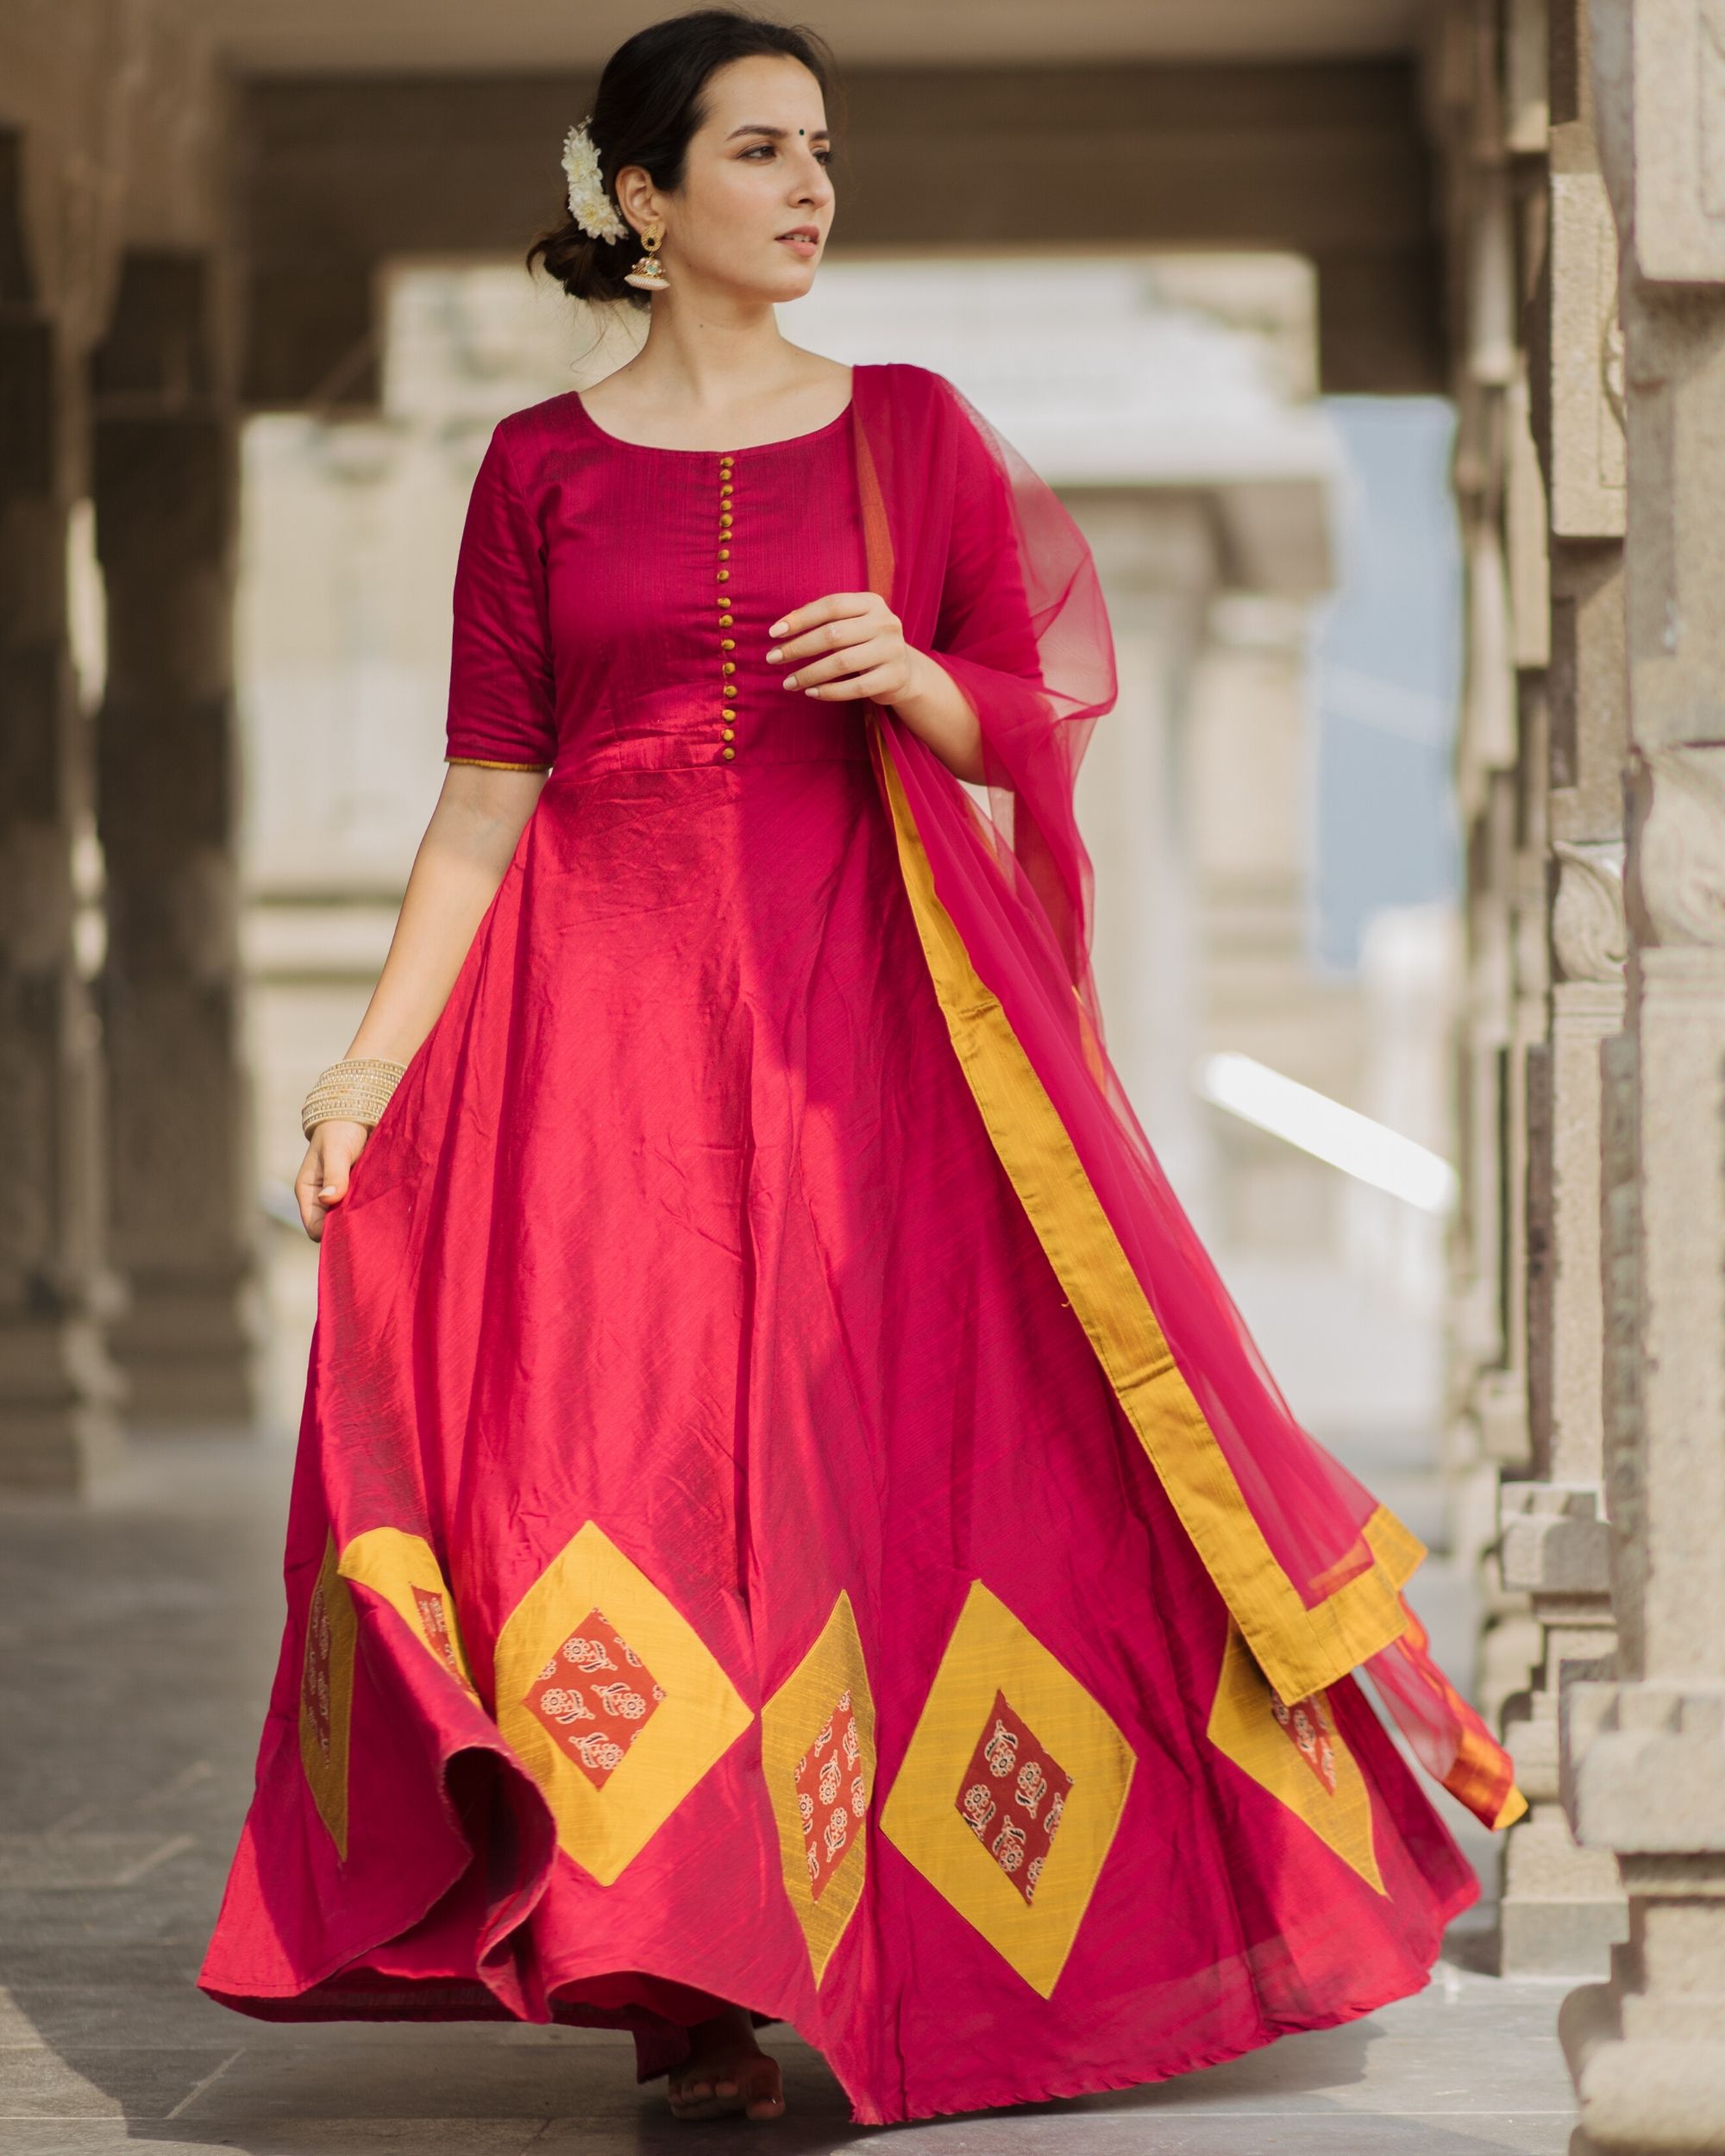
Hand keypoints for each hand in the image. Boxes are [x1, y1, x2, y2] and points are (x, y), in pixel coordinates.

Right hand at [295, 1120, 369, 1242]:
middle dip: (348, 1230)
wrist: (355, 1114)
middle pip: (333, 1228)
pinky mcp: (357, 1192)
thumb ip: (334, 1175)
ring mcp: (341, 1196)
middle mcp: (322, 1199)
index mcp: (308, 1192)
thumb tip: (329, 1199)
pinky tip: (383, 1209)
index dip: (330, 1233)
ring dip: (361, 1220)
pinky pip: (362, 1208)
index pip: (315, 1228)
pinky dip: (370, 1210)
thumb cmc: (339, 1130)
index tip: (352, 1230)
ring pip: (349, 1220)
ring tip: (378, 1218)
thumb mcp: (335, 1151)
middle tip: (370, 1226)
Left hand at [765, 592, 931, 706]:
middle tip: (773, 659)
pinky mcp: (894, 677)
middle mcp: (886, 623)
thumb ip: (823, 620)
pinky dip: (829, 692)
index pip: (831, 606)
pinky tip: (811, 693)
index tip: (774, 633)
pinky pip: (855, 688)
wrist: (903, 671)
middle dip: (798, 648)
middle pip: (833, 634)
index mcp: (872, 603)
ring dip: (809, 674)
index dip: (800, 618)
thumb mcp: (849, 624)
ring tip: (788, 682)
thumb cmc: (864, 643)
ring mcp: (893, 650)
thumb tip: (783, 628)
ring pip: (841, 663)